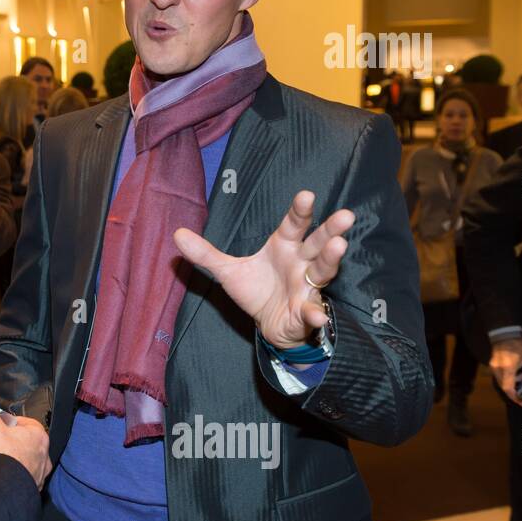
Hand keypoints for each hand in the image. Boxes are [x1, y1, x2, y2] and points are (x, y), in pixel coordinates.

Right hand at [0, 386, 51, 489]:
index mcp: (38, 435)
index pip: (22, 421)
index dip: (5, 423)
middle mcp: (44, 455)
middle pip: (24, 442)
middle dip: (10, 442)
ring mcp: (39, 475)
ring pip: (25, 461)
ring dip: (13, 460)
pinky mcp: (32, 490)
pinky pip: (22, 479)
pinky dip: (12, 477)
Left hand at [174, 190, 353, 348]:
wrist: (269, 325)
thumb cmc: (257, 290)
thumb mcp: (228, 271)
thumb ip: (205, 253)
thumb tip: (176, 233)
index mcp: (284, 246)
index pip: (294, 224)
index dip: (300, 210)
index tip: (306, 195)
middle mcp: (301, 262)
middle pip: (318, 242)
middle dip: (331, 229)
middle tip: (345, 215)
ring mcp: (307, 286)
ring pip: (323, 270)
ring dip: (331, 259)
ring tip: (339, 246)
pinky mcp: (306, 312)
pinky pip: (313, 312)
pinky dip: (316, 314)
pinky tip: (317, 316)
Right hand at [490, 337, 521, 405]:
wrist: (504, 334)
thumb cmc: (518, 345)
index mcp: (508, 369)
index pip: (508, 388)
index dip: (515, 397)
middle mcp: (498, 370)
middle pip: (504, 386)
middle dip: (515, 389)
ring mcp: (493, 367)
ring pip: (501, 382)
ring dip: (512, 382)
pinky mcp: (492, 364)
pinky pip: (499, 376)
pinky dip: (507, 378)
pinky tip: (515, 370)